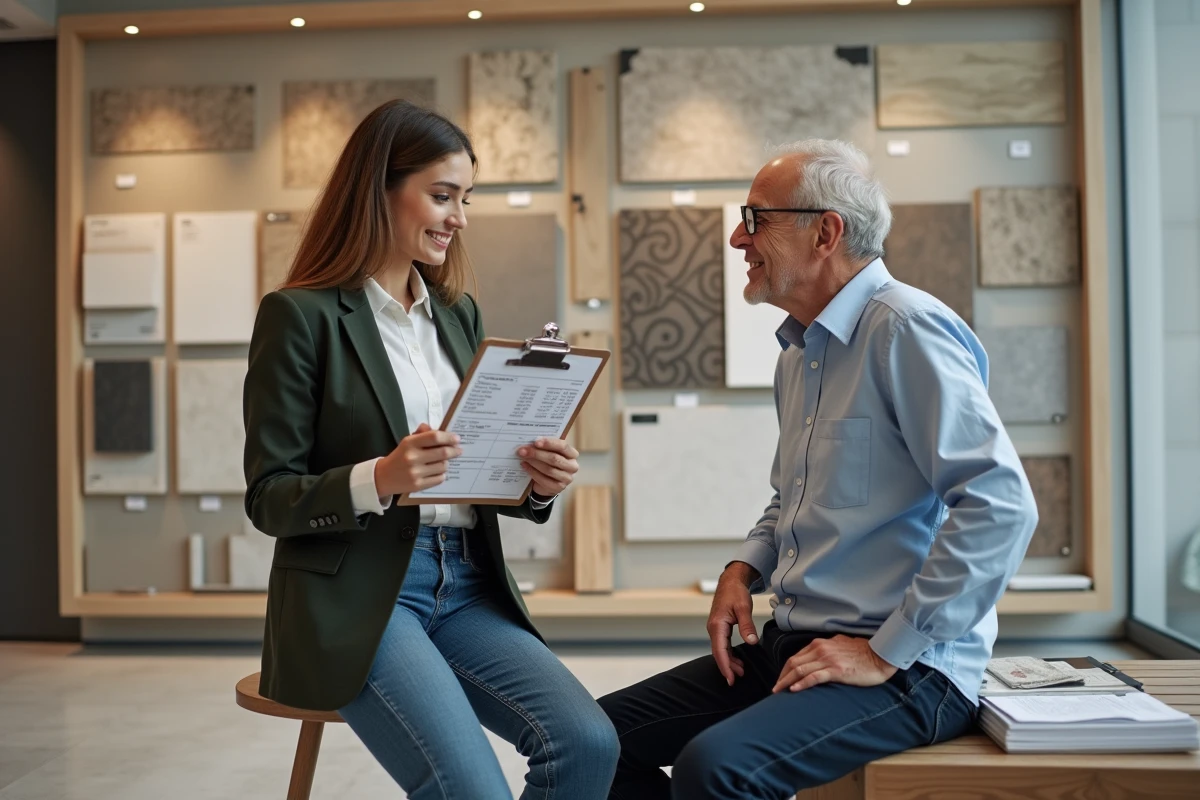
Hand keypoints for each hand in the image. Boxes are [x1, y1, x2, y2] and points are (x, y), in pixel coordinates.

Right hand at [374, 423, 461, 495]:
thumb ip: (423, 434)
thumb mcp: (407, 441)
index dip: (449, 437)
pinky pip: (439, 478)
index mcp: (409, 443)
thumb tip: (440, 430)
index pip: (434, 437)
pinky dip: (441, 474)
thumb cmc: (399, 457)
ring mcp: (415, 472)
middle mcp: (412, 457)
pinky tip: (436, 471)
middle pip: (443, 452)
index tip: (457, 439)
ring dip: (446, 463)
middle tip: (459, 450)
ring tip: (443, 461)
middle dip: (454, 451)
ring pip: (443, 466)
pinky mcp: (418, 485)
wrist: (383, 477)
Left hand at [516, 438, 578, 497]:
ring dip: (533, 462)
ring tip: (523, 457)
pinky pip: (544, 480)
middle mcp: (572, 466)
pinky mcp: (559, 488)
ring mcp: (567, 478)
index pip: (563, 446)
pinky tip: (525, 466)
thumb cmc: (549, 463)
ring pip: (549, 469)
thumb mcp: (549, 453)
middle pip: (554, 458)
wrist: (547, 482)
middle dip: (537, 453)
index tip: (535, 441)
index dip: (549, 443)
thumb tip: (529, 442)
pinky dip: (532, 472)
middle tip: (523, 450)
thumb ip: (544, 447)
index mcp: (572, 454)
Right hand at [707, 562, 760, 686]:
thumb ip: (747, 625)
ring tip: (741, 672)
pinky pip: (723, 645)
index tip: (731, 679)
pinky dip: (729, 654)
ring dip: (729, 661)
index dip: (725, 666)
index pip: (720, 651)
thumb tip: (751, 642)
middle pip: (718, 653)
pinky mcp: (720, 628)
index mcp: (717, 625)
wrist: (730, 581)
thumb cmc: (735, 592)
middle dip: (727, 667)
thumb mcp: (744, 608)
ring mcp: (716, 629)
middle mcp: (714, 628)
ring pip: (720, 650)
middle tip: (737, 680)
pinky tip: (737, 660)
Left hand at [772, 634, 897, 693]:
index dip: (785, 669)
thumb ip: (828, 648)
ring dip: (786, 682)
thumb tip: (820, 654)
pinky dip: (802, 683)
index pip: (796, 657)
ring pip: (800, 670)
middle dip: (782, 677)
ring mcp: (828, 659)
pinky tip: (794, 690)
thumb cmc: (863, 651)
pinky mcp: (836, 670)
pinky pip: (814, 677)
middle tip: (775, 689)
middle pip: (794, 663)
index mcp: (821, 644)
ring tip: (779, 692)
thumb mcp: (841, 644)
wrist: (880, 655)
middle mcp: (821, 649)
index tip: (781, 679)